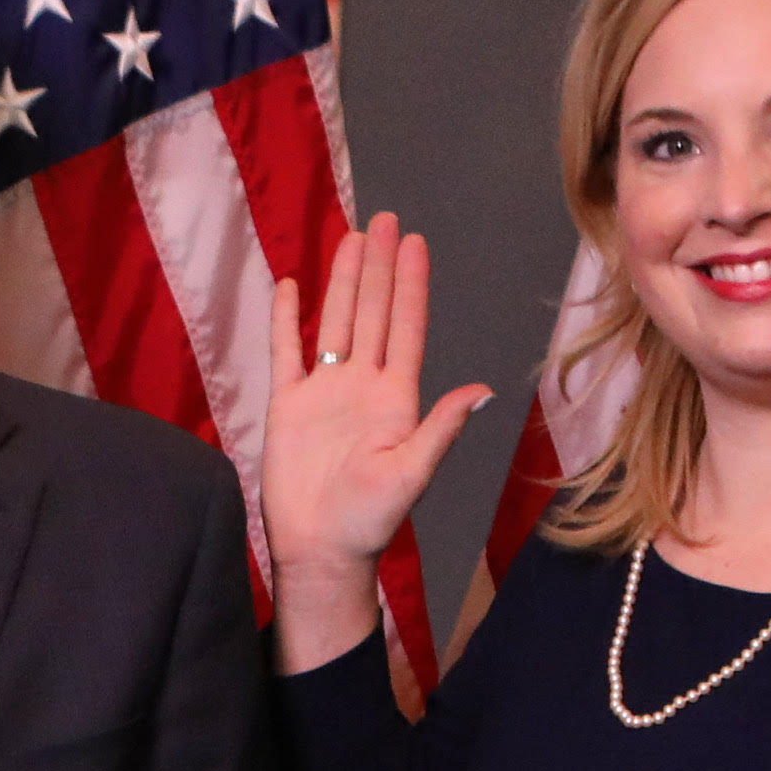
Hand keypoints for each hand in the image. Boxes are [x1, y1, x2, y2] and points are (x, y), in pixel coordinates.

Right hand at [260, 213, 493, 672]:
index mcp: (395, 399)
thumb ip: (441, 429)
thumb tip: (483, 390)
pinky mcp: (287, 406)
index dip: (410, 285)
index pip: (405, 328)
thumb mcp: (411, 474)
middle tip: (385, 220)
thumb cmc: (368, 521)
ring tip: (351, 239)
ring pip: (334, 323)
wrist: (318, 549)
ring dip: (343, 281)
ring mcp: (324, 392)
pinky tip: (291, 286)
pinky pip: (287, 352)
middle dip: (379, 267)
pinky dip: (287, 319)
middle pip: (371, 313)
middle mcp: (362, 386)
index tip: (415, 243)